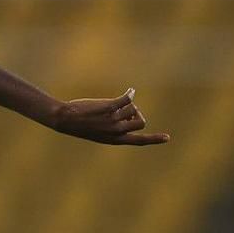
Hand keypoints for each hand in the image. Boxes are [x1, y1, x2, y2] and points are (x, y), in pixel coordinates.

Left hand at [53, 88, 169, 144]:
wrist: (64, 119)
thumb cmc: (80, 125)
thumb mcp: (99, 130)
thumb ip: (115, 125)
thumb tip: (131, 108)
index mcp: (113, 140)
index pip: (138, 141)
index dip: (154, 139)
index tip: (168, 138)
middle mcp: (115, 131)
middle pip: (141, 122)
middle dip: (137, 114)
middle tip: (126, 110)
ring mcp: (113, 119)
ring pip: (133, 108)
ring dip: (127, 104)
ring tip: (113, 105)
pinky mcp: (109, 107)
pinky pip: (127, 99)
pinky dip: (130, 94)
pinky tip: (130, 91)